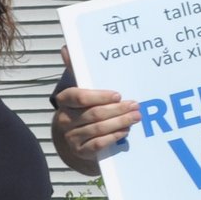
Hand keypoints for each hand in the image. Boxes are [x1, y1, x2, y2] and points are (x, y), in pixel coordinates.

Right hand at [51, 47, 141, 174]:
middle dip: (118, 109)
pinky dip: (113, 137)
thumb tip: (67, 48)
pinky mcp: (80, 151)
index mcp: (64, 101)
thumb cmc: (83, 109)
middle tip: (136, 105)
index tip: (118, 94)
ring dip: (120, 122)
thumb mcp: (81, 90)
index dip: (99, 96)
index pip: (78, 96)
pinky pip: (98, 144)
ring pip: (98, 129)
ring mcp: (71, 137)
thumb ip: (77, 70)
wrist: (77, 139)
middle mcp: (64, 119)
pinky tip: (125, 131)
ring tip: (136, 117)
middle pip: (94, 113)